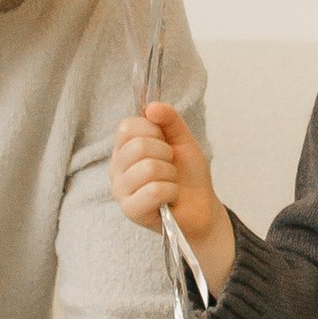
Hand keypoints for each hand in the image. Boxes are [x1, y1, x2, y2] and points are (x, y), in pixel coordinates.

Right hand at [110, 100, 232, 292]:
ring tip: (170, 182)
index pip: (128, 126)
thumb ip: (169, 119)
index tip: (165, 144)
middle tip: (170, 166)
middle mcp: (116, 169)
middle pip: (138, 146)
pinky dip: (171, 191)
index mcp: (124, 149)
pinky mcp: (130, 211)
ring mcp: (120, 191)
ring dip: (170, 174)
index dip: (154, 130)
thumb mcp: (182, 140)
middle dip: (165, 154)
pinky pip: (154, 190)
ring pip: (148, 168)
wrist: (201, 208)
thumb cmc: (187, 175)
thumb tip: (151, 107)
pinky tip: (170, 198)